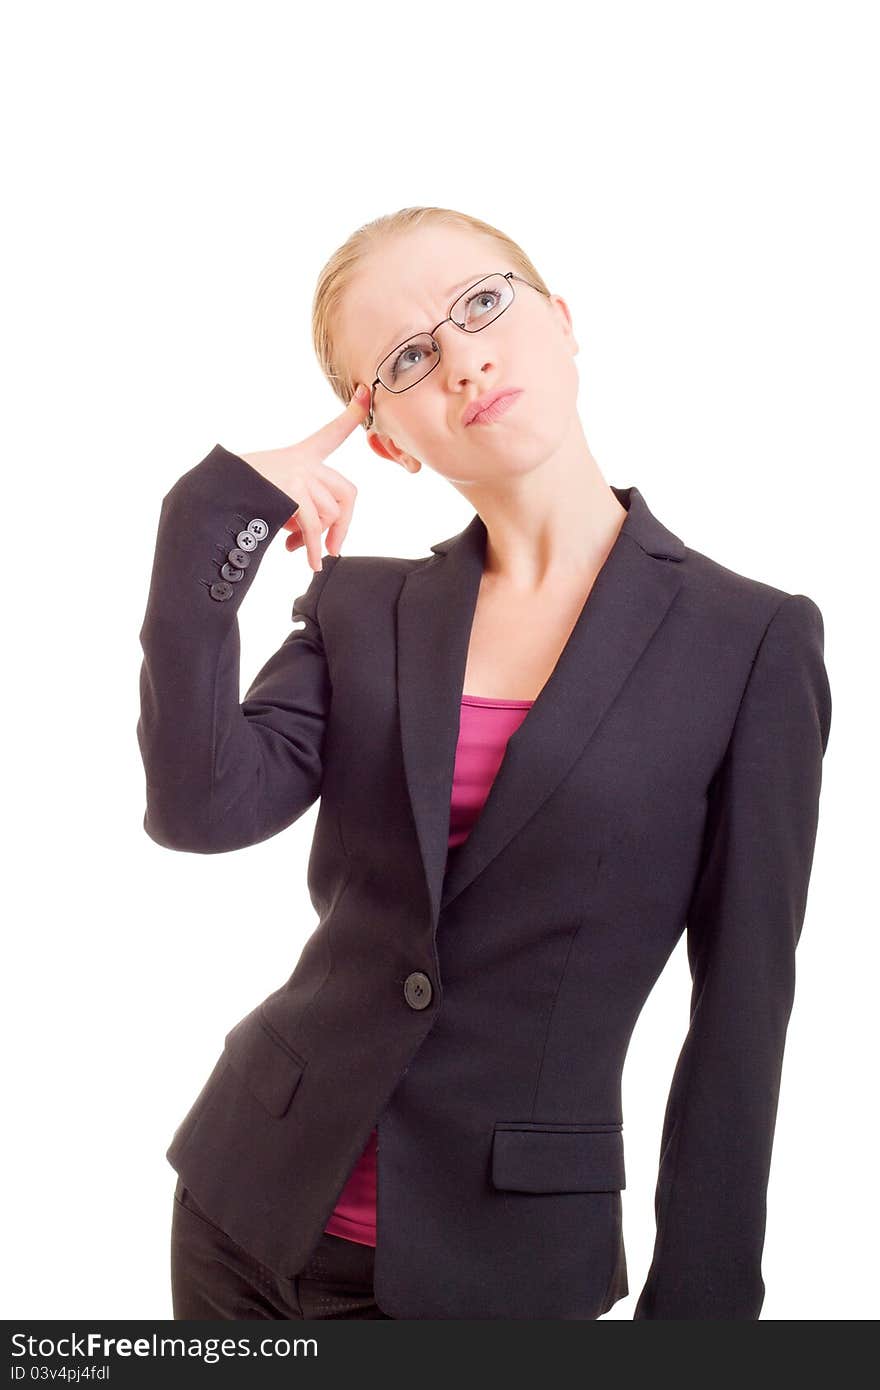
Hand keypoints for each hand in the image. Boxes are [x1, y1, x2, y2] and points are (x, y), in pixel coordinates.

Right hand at [237, 386, 368, 571]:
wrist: (212, 494)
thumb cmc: (240, 495)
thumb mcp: (277, 494)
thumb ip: (304, 510)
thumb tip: (321, 543)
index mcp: (300, 456)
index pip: (331, 434)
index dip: (351, 415)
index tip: (366, 394)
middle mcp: (304, 462)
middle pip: (346, 493)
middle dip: (343, 525)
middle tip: (334, 547)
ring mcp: (299, 474)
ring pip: (329, 516)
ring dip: (315, 540)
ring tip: (294, 548)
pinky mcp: (292, 491)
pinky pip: (315, 527)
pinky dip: (314, 549)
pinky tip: (311, 563)